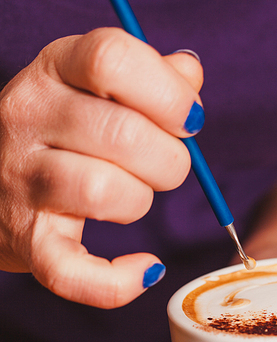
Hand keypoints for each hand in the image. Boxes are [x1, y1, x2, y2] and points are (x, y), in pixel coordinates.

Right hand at [0, 28, 203, 306]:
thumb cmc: (60, 129)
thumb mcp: (93, 85)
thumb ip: (147, 76)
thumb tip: (190, 74)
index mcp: (53, 69)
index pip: (111, 59)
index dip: (167, 92)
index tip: (188, 119)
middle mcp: (28, 118)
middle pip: (123, 135)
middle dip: (170, 159)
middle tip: (163, 166)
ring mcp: (21, 181)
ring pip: (105, 192)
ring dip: (141, 202)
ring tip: (133, 197)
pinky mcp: (26, 241)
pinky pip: (73, 273)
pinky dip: (119, 282)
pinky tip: (146, 268)